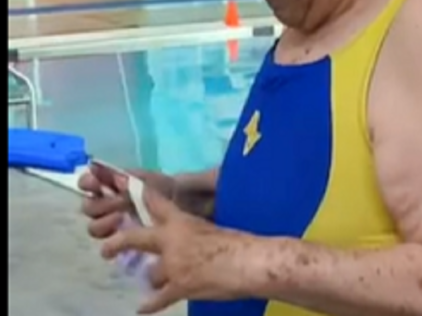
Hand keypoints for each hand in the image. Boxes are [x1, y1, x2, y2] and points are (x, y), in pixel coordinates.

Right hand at [79, 167, 175, 239]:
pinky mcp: (120, 242)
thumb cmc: (164, 188)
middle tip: (118, 202)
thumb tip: (93, 166)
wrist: (182, 206)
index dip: (88, 183)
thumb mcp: (145, 178)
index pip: (87, 183)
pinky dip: (113, 240)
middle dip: (100, 204)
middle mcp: (106, 205)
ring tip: (120, 219)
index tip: (96, 184)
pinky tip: (124, 233)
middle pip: (88, 208)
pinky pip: (108, 244)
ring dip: (104, 223)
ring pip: (94, 228)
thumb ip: (120, 175)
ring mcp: (112, 224)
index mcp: (110, 186)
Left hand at [101, 188, 248, 313]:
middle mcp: (172, 241)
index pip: (158, 203)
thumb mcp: (214, 229)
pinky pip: (159, 298)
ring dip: (155, 277)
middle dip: (119, 242)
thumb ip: (197, 233)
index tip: (126, 187)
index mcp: (183, 222)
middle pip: (137, 238)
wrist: (246, 263)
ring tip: (153, 282)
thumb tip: (194, 243)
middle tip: (106, 249)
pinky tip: (141, 308)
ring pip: (152, 273)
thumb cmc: (238, 241)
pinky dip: (151, 304)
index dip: (141, 195)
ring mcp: (172, 265)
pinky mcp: (178, 287)